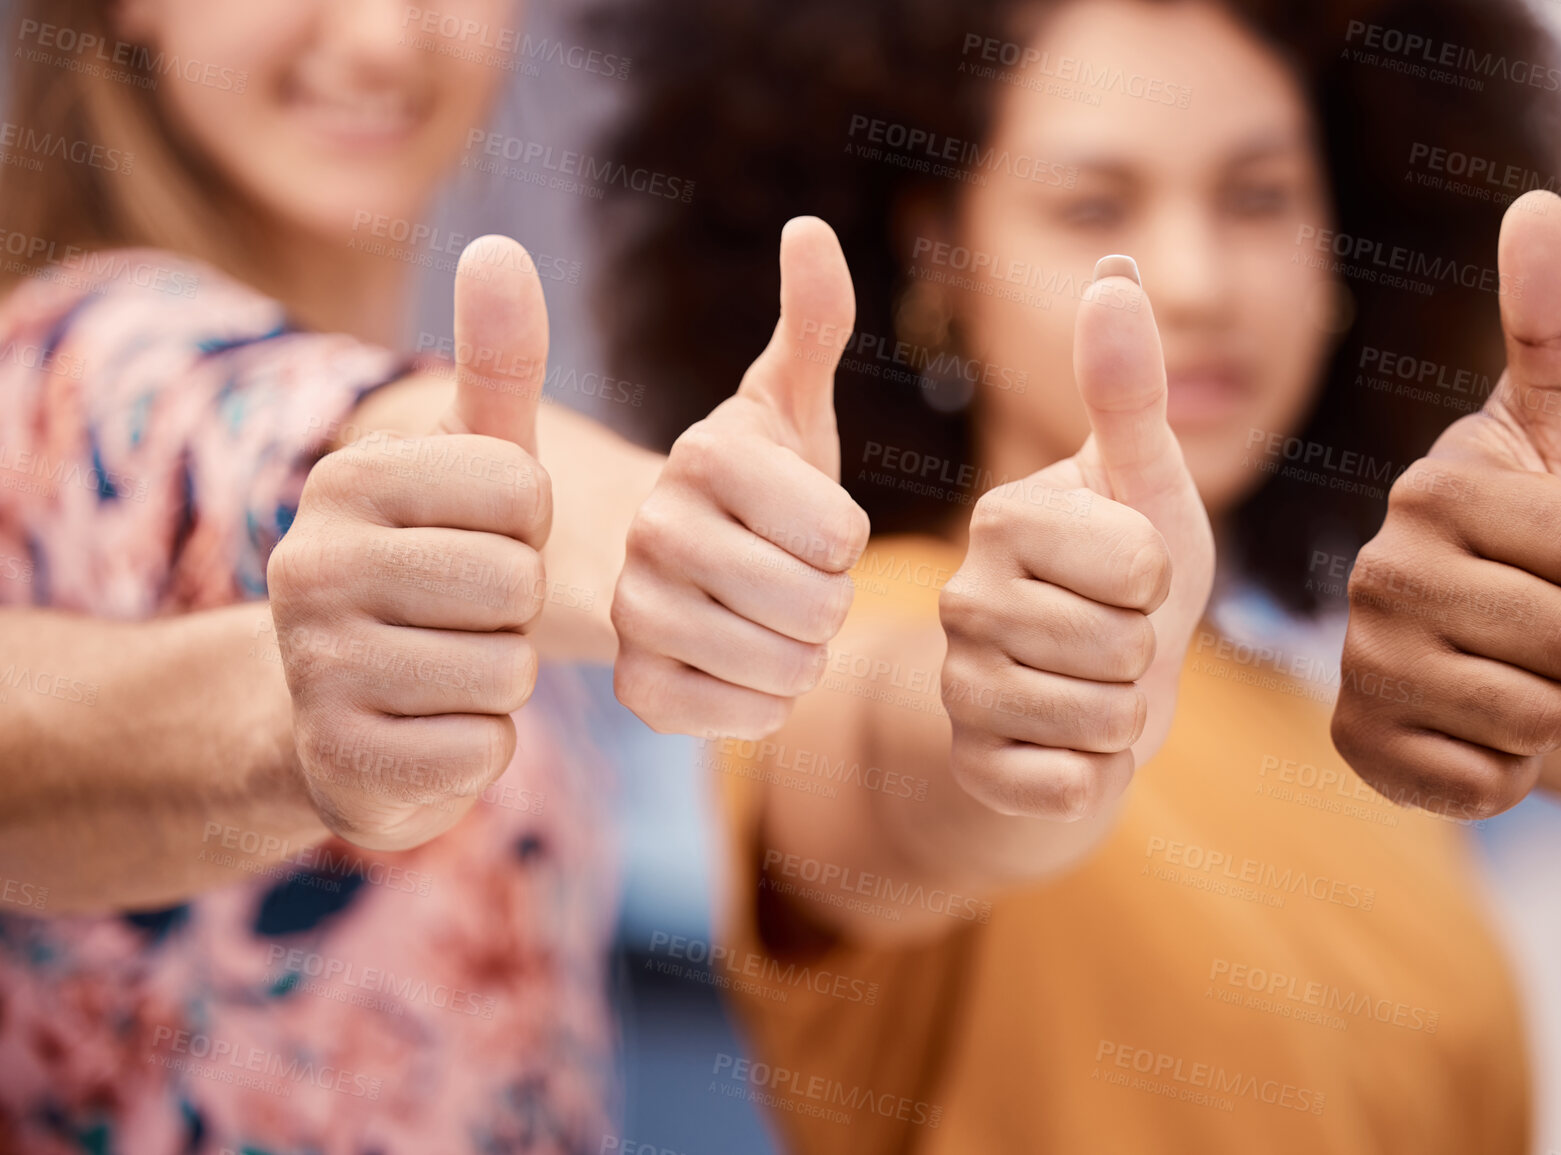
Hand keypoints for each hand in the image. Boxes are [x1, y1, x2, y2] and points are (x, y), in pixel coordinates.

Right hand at [267, 236, 553, 849]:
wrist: (336, 713)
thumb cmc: (431, 569)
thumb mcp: (466, 462)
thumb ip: (496, 361)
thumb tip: (501, 245)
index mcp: (348, 478)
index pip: (522, 489)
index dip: (528, 526)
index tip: (481, 538)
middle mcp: (310, 564)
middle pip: (515, 581)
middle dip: (515, 608)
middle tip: (464, 615)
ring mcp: (317, 669)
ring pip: (505, 669)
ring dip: (498, 679)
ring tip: (443, 669)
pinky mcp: (342, 763)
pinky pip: (483, 749)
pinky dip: (477, 745)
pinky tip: (427, 728)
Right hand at [612, 217, 870, 737]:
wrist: (669, 564)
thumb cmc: (751, 482)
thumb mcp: (784, 404)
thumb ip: (812, 324)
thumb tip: (809, 228)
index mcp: (705, 453)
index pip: (841, 536)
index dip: (845, 542)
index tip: (810, 527)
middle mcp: (655, 528)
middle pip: (818, 606)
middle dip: (829, 603)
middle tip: (794, 584)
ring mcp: (635, 612)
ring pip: (787, 668)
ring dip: (802, 655)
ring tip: (770, 622)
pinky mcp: (634, 686)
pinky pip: (746, 717)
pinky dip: (764, 703)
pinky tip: (740, 667)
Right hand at [939, 257, 1215, 820]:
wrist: (1095, 696)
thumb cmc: (1129, 581)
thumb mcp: (1145, 483)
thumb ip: (1130, 387)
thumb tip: (1116, 267)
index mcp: (1004, 518)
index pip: (1137, 564)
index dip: (1160, 579)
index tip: (1129, 576)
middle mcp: (962, 597)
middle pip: (1121, 645)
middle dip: (1147, 652)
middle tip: (1116, 639)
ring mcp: (958, 687)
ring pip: (1102, 717)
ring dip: (1127, 713)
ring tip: (1098, 688)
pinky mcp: (973, 766)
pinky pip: (1071, 784)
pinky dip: (1097, 773)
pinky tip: (1069, 744)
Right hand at [1332, 190, 1560, 817]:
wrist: (1490, 637)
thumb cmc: (1538, 535)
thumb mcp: (1560, 432)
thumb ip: (1550, 324)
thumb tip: (1537, 202)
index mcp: (1428, 493)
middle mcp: (1375, 577)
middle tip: (1539, 620)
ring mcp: (1362, 666)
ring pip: (1531, 719)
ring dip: (1551, 708)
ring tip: (1510, 672)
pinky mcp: (1360, 745)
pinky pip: (1481, 783)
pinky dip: (1502, 770)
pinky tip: (1471, 729)